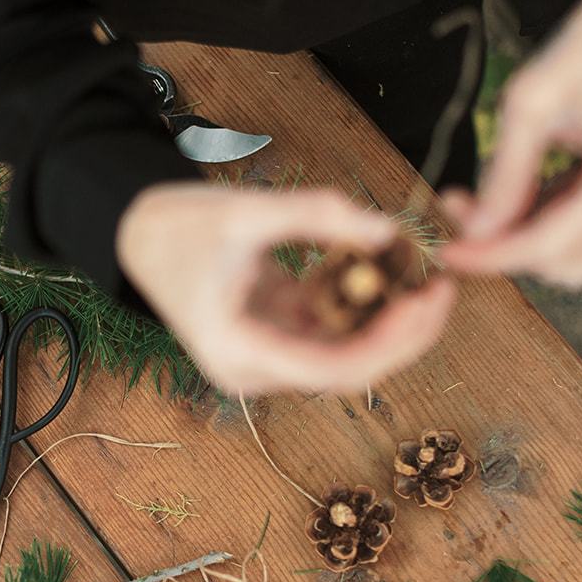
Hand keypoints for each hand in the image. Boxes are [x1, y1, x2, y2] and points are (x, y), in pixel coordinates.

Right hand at [117, 182, 455, 393]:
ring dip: (389, 323)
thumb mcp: (245, 210)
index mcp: (235, 350)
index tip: (423, 304)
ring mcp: (265, 358)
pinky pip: (333, 333)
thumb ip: (315, 216)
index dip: (385, 344)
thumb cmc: (179, 226)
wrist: (138, 235)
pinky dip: (364, 307)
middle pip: (346, 371)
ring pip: (346, 356)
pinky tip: (391, 274)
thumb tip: (387, 229)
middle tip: (443, 290)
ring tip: (427, 278)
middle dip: (401, 336)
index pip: (327, 370)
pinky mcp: (276, 340)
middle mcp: (252, 369)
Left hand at [442, 0, 581, 288]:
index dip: (489, 256)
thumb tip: (474, 233)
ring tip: (488, 192)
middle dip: (506, 247)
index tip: (444, 252)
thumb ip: (503, 176)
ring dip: (526, 237)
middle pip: (562, 264)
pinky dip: (551, 222)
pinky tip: (525, 185)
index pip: (547, 247)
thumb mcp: (530, 106)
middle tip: (461, 205)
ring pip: (576, 258)